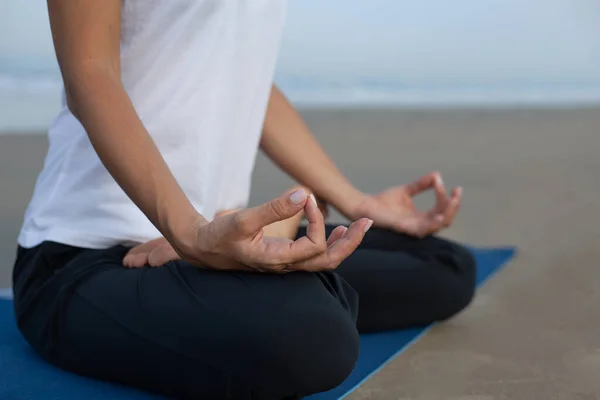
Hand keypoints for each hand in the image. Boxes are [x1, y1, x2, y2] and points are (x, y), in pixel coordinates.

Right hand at [125, 188, 372, 271]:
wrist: (202, 248)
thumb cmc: (219, 236)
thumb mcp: (243, 219)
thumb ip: (273, 208)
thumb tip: (303, 193)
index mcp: (278, 260)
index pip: (314, 246)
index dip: (316, 220)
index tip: (304, 197)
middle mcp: (286, 266)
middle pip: (328, 262)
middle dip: (351, 243)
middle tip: (367, 222)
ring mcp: (285, 263)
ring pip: (323, 261)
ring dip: (343, 244)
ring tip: (358, 227)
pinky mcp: (282, 257)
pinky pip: (312, 256)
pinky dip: (328, 244)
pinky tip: (336, 232)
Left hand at [350, 172, 461, 237]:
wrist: (364, 205)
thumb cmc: (383, 202)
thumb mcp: (406, 190)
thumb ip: (421, 185)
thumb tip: (437, 174)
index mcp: (421, 219)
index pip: (441, 210)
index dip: (446, 198)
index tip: (443, 182)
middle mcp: (419, 226)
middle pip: (445, 220)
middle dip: (453, 206)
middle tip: (457, 192)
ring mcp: (412, 228)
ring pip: (437, 226)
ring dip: (447, 214)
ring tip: (453, 201)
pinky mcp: (403, 228)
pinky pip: (422, 230)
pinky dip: (433, 224)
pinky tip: (439, 215)